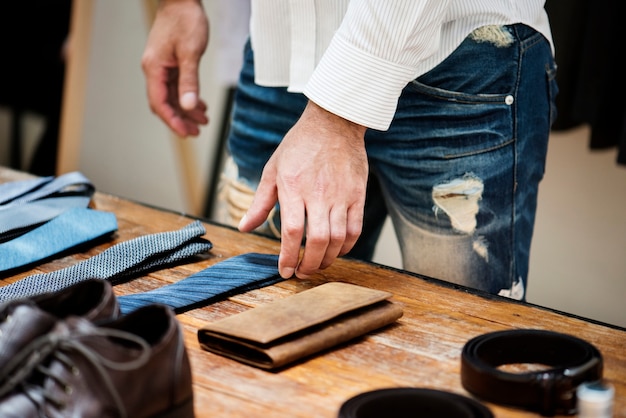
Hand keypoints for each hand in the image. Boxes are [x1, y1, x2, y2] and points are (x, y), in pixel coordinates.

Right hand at [141, 0, 208, 136]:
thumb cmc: (185, 20)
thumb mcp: (190, 53)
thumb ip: (189, 81)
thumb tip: (188, 105)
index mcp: (154, 68)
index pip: (160, 103)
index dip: (173, 120)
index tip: (186, 132)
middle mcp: (154, 70)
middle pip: (164, 103)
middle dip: (181, 119)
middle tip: (197, 131)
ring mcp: (161, 67)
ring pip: (172, 96)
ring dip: (186, 110)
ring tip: (203, 120)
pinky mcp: (170, 63)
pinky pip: (176, 86)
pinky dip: (187, 97)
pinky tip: (200, 104)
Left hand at [238, 101, 367, 278]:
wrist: (333, 122)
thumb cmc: (299, 144)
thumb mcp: (272, 170)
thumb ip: (260, 202)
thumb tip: (244, 227)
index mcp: (293, 188)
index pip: (293, 232)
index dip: (289, 257)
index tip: (285, 271)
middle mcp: (319, 194)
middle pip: (318, 241)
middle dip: (309, 265)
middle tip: (302, 273)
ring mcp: (341, 195)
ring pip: (338, 239)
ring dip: (328, 259)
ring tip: (317, 264)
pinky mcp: (357, 195)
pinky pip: (355, 229)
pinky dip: (347, 246)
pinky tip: (338, 250)